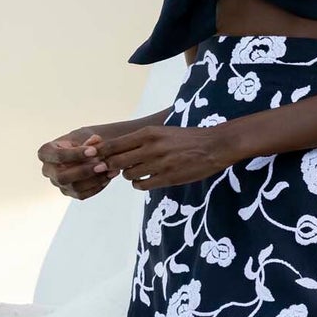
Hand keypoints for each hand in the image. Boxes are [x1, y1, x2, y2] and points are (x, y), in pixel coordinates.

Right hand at [37, 127, 116, 201]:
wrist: (85, 152)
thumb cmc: (81, 141)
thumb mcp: (84, 136)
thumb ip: (89, 140)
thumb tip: (96, 141)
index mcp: (46, 152)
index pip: (58, 156)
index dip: (76, 154)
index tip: (94, 151)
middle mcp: (48, 170)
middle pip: (62, 176)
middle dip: (84, 171)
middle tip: (103, 165)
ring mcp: (57, 183)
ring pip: (73, 188)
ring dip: (94, 180)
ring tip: (110, 170)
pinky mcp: (68, 192)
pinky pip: (82, 195)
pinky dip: (97, 187)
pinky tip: (108, 177)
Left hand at [99, 122, 234, 192]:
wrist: (213, 146)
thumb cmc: (186, 138)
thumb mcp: (162, 131)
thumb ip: (141, 140)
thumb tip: (118, 150)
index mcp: (148, 133)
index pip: (114, 144)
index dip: (104, 154)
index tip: (103, 158)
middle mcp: (151, 147)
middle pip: (116, 161)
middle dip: (112, 167)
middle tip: (116, 169)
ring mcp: (159, 164)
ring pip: (128, 174)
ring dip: (128, 175)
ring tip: (136, 172)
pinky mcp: (167, 178)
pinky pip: (142, 185)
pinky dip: (139, 184)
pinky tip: (146, 180)